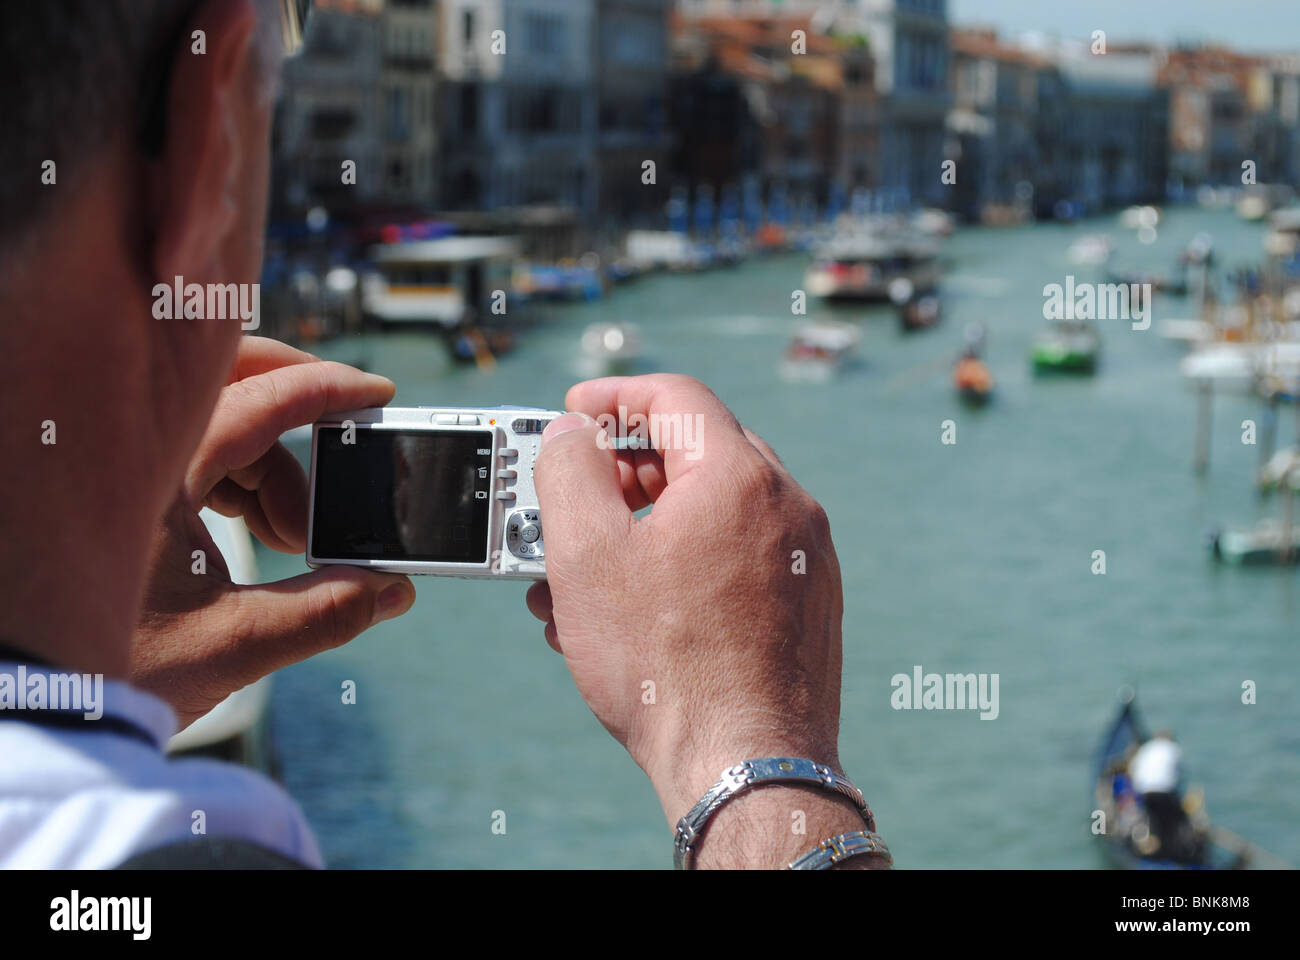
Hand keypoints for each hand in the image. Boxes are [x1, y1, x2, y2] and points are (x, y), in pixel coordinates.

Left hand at [130, 337, 414, 728]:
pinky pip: (192, 455)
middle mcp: (130, 458)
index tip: (374, 394)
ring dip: (271, 466)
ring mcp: (119, 473)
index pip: (258, 398)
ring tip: (293, 537)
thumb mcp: (232, 644)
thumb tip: (390, 592)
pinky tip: (260, 533)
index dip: (326, 390)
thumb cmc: (106, 673)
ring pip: (215, 425)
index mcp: (155, 473)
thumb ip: (324, 613)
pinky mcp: (118, 496)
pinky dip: (238, 480)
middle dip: (294, 404)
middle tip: (340, 444)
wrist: (34, 705)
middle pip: (229, 386)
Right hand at [526, 375, 847, 847]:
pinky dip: (683, 563)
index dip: (613, 395)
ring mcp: (806, 557)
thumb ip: (566, 472)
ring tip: (588, 572)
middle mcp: (788, 507)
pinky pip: (737, 557)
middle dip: (624, 469)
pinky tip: (635, 610)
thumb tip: (568, 435)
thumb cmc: (667, 669)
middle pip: (695, 451)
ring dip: (646, 526)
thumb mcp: (587, 557)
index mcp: (740, 478)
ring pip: (712, 512)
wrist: (745, 767)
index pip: (675, 397)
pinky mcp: (808, 602)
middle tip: (575, 497)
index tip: (573, 411)